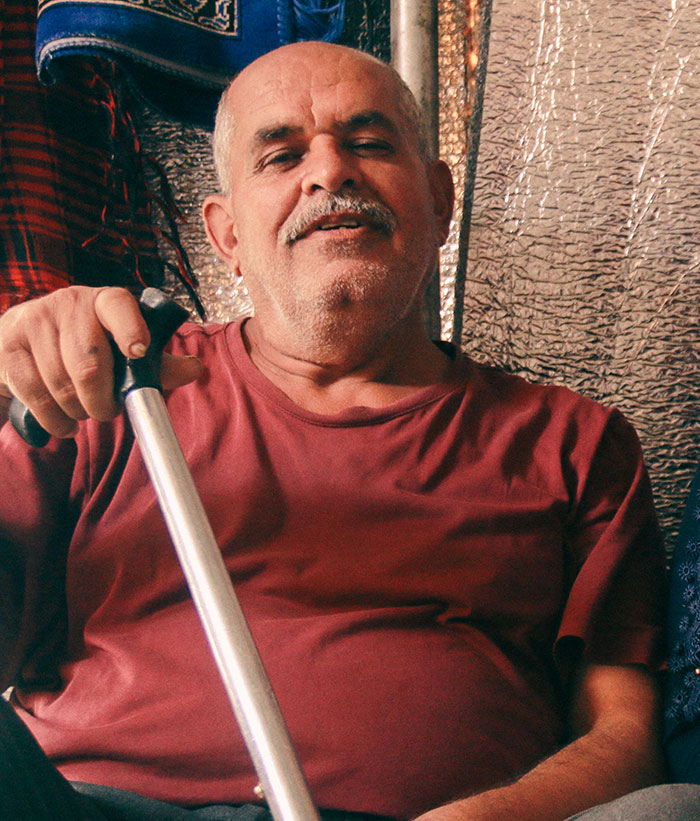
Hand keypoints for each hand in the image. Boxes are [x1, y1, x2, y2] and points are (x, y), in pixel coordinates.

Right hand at [0, 286, 202, 436]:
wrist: (20, 346)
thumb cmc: (86, 349)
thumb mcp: (123, 353)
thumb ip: (156, 364)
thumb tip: (195, 368)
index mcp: (105, 301)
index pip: (119, 305)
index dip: (130, 328)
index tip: (138, 351)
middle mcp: (68, 303)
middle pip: (89, 364)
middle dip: (102, 401)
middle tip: (106, 411)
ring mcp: (34, 322)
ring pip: (62, 385)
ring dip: (77, 413)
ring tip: (82, 413)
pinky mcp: (8, 347)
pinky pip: (35, 395)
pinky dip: (54, 420)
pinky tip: (63, 422)